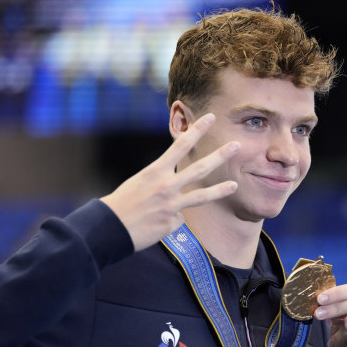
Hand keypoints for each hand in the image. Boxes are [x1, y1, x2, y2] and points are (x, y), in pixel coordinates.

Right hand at [101, 113, 239, 250]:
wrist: (109, 229)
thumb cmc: (122, 203)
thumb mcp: (140, 182)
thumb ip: (162, 180)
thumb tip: (179, 188)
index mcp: (155, 171)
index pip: (180, 145)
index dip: (198, 130)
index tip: (211, 118)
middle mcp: (166, 186)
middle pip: (200, 168)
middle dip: (220, 156)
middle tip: (237, 145)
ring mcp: (171, 206)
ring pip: (201, 196)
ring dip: (220, 190)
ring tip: (234, 185)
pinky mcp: (172, 223)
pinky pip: (178, 219)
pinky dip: (170, 220)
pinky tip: (155, 223)